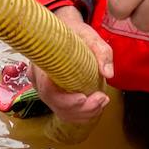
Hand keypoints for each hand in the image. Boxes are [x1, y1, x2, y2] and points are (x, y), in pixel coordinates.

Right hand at [30, 7, 112, 122]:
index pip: (46, 89)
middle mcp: (40, 81)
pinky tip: (97, 105)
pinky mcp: (56, 97)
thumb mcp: (90, 36)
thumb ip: (101, 53)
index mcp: (42, 64)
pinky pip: (67, 112)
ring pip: (62, 112)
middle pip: (55, 104)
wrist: (68, 33)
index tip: (82, 97)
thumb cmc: (76, 34)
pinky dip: (83, 114)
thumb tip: (108, 74)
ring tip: (102, 101)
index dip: (63, 99)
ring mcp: (47, 91)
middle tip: (101, 98)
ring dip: (84, 113)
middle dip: (80, 109)